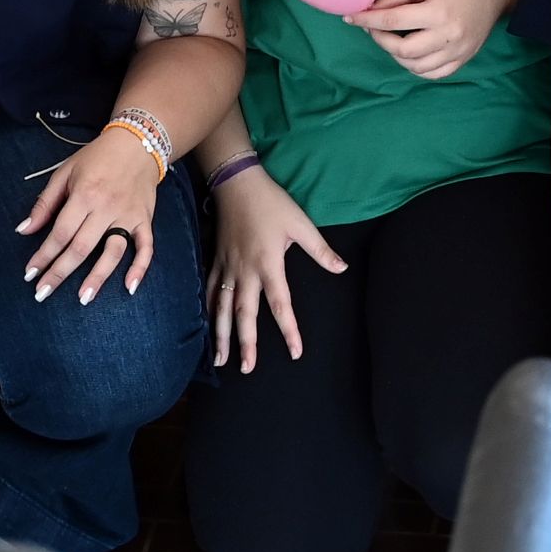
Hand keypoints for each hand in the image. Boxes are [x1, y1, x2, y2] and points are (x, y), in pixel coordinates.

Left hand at [18, 119, 161, 302]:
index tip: (30, 273)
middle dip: (60, 273)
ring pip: (113, 251)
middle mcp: (106, 207)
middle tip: (43, 293)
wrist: (137, 143)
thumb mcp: (65, 173)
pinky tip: (130, 287)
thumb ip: (45, 203)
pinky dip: (140, 267)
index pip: (60, 233)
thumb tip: (24, 230)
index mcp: (84, 194)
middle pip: (81, 247)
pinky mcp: (144, 219)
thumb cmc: (96, 158)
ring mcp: (128, 215)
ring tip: (83, 298)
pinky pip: (146, 247)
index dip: (43, 255)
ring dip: (98, 277)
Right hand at [207, 166, 342, 370]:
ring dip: (221, 335)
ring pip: (222, 308)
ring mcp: (227, 267)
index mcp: (269, 264)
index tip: (295, 352)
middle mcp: (246, 272)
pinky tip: (208, 326)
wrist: (236, 182)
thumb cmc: (271, 202)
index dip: (289, 330)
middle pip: (245, 315)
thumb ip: (320, 250)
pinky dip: (209, 311)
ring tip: (220, 360)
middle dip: (246, 344)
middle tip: (247, 369)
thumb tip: (342, 269)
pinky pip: (211, 291)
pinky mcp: (216, 260)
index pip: (281, 305)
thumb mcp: (300, 223)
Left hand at [349, 0, 517, 81]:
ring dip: (396, 55)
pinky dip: (416, 67)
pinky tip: (410, 53)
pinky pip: (433, 74)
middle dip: (380, 40)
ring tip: (391, 39)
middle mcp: (448, 36)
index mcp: (438, 12)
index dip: (367, 20)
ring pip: (415, 66)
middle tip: (372, 28)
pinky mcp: (463, 60)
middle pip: (402, 50)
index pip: (393, 22)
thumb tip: (370, 8)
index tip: (350, 17)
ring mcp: (457, 52)